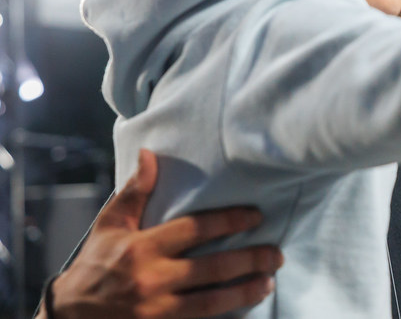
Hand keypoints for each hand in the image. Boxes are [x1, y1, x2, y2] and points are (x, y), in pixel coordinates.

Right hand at [45, 149, 282, 318]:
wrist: (68, 317)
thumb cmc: (94, 266)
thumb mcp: (109, 226)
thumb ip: (134, 192)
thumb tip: (150, 155)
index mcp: (143, 247)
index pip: (195, 229)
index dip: (230, 221)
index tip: (256, 216)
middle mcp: (152, 279)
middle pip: (212, 268)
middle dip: (250, 260)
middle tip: (276, 253)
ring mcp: (157, 310)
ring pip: (212, 301)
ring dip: (245, 291)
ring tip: (269, 282)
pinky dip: (225, 315)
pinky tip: (244, 307)